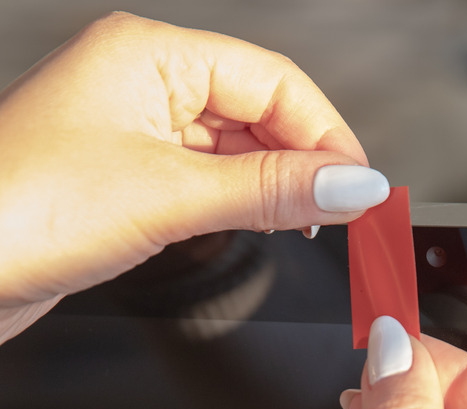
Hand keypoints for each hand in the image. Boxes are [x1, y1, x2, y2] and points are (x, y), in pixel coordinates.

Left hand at [0, 12, 388, 342]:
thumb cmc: (12, 213)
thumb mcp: (168, 195)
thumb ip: (270, 189)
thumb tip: (352, 185)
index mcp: (149, 55)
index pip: (273, 82)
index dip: (325, 133)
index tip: (359, 183)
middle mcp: (145, 84)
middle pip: (260, 113)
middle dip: (305, 162)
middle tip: (344, 209)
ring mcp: (138, 131)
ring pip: (238, 149)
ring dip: (277, 186)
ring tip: (312, 222)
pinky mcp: (133, 176)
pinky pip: (211, 179)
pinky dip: (245, 202)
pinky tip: (266, 222)